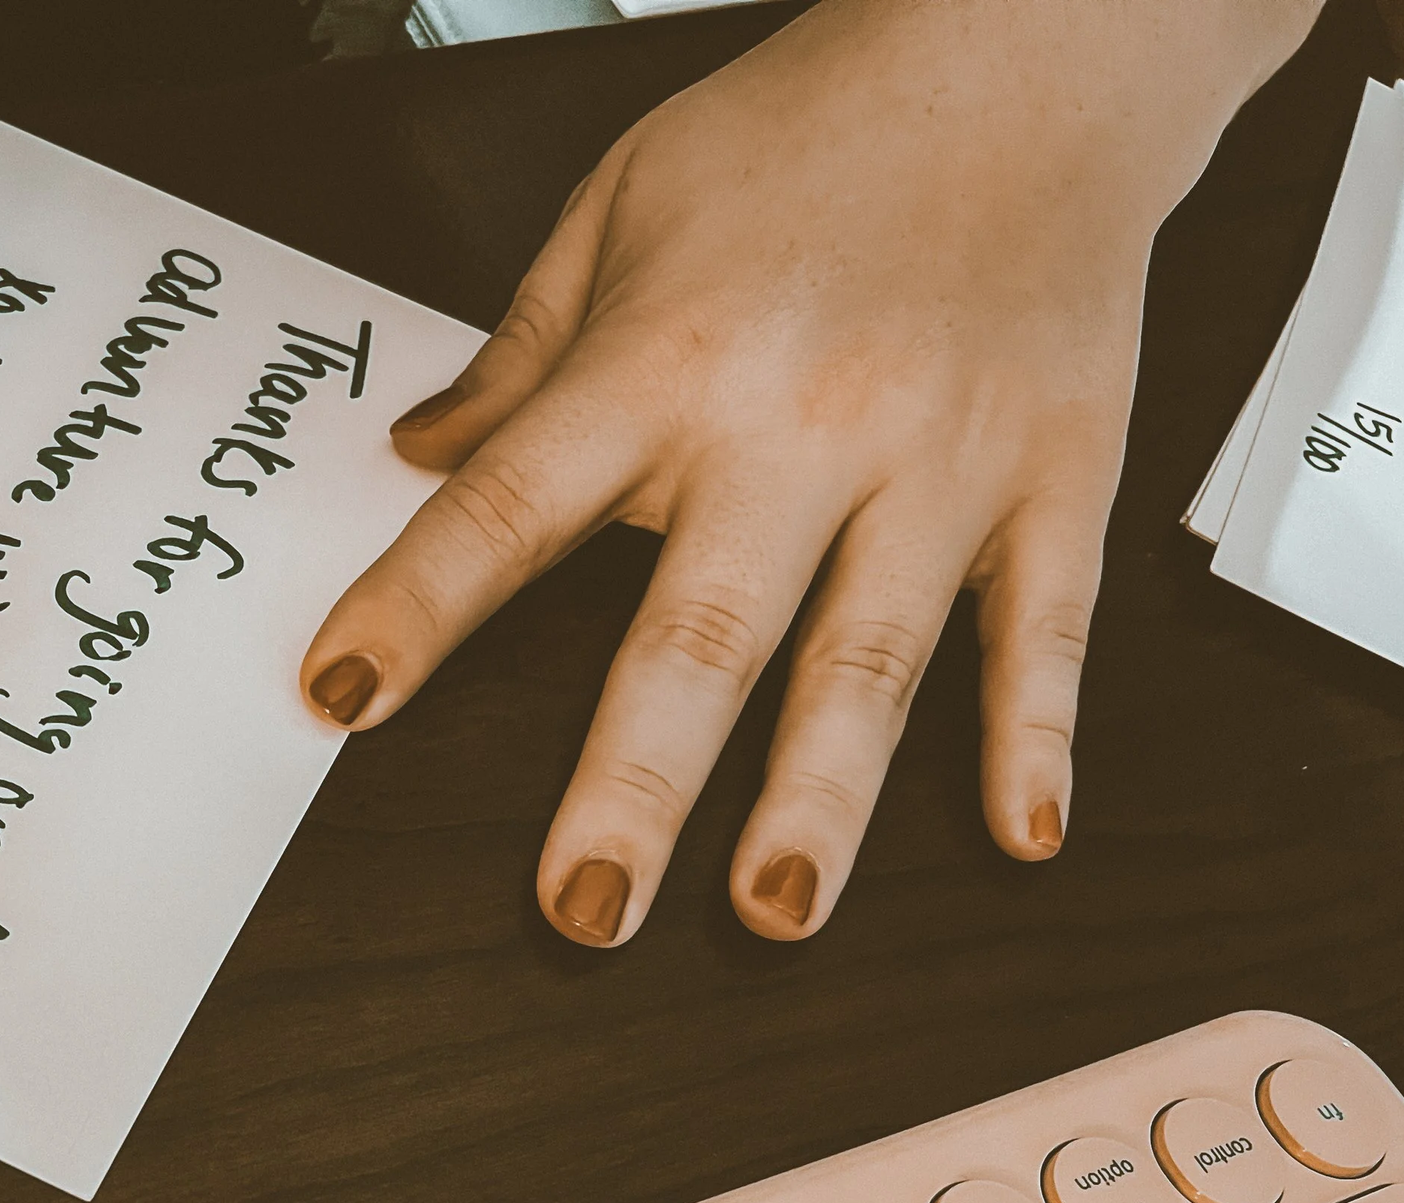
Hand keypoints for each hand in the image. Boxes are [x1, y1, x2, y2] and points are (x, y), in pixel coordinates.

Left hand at [299, 0, 1317, 942]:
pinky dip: (1040, 735)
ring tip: (774, 916)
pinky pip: (1049, 626)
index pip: (516, 503)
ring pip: (870, 659)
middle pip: (701, 630)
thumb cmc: (810, 130)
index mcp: (670, 355)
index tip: (344, 695)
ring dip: (821, 802)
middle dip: (635, 786)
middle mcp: (802, 420)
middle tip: (585, 909)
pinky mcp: (1059, 473)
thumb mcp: (622, 202)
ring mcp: (940, 457)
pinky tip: (1023, 835)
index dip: (420, 606)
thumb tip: (421, 454)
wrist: (1034, 47)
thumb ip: (523, 351)